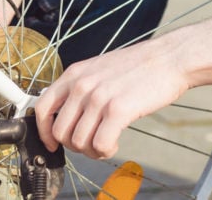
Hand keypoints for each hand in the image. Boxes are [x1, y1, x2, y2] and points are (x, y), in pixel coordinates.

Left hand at [34, 39, 188, 159]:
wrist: (169, 58)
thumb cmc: (138, 66)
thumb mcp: (99, 69)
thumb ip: (80, 88)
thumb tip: (68, 116)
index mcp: (74, 74)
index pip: (42, 108)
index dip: (44, 132)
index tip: (53, 143)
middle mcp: (82, 85)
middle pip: (60, 132)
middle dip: (74, 145)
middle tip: (91, 142)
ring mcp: (98, 98)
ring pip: (78, 142)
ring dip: (91, 150)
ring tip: (106, 142)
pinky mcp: (117, 110)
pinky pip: (99, 145)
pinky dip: (105, 151)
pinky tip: (115, 143)